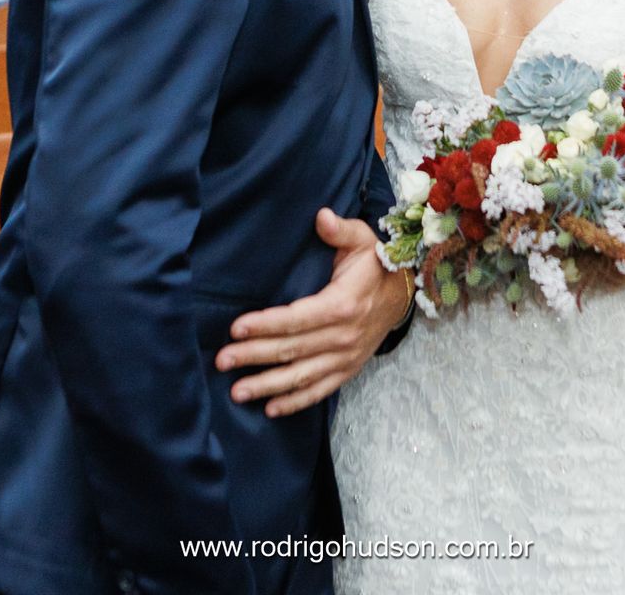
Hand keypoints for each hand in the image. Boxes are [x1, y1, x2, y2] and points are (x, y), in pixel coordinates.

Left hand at [216, 209, 409, 418]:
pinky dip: (295, 401)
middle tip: (222, 360)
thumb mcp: (363, 239)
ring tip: (237, 391)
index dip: (266, 324)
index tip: (236, 328)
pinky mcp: (347, 370)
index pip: (296, 318)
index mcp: (342, 304)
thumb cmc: (374, 264)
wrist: (402, 295)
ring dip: (268, 385)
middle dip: (254, 356)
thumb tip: (321, 216)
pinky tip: (270, 408)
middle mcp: (343, 336)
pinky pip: (319, 390)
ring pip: (301, 376)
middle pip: (292, 350)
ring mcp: (346, 357)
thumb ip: (341, 230)